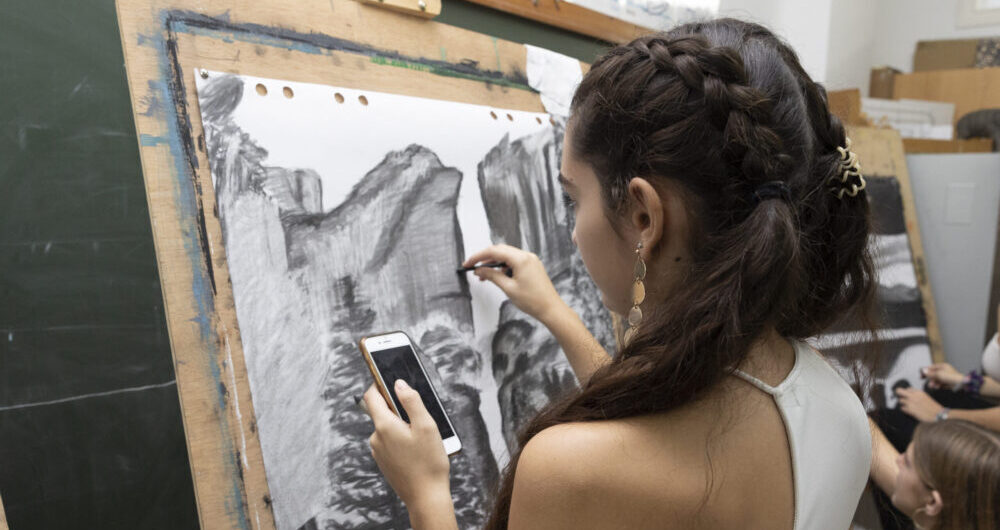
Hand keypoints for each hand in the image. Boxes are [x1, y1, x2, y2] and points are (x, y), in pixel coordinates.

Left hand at [362, 381, 450, 506]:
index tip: (389, 379)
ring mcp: (378, 452)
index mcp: (384, 425)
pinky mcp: (383, 462)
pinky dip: (401, 440)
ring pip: (387, 428)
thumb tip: (398, 384)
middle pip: (381, 412)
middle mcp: (376, 438)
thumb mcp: (426, 426)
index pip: (371, 396)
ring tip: (422, 438)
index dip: (379, 384)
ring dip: (401, 426)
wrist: (426, 497)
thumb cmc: (429, 462)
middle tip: (419, 416)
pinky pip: (389, 443)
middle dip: (398, 409)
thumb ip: (411, 401)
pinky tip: (417, 450)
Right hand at [463, 244, 565, 323]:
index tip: (468, 263)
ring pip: (507, 256)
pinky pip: (514, 261)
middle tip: (473, 268)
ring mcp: (530, 260)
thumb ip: (492, 276)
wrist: (551, 309)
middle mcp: (527, 256)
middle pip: (500, 250)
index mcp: (521, 259)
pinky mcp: (532, 266)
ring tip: (484, 276)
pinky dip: (504, 267)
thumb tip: (479, 270)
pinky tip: (498, 276)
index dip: (478, 256)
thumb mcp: (508, 288)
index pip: (494, 251)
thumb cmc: (533, 300)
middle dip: (485, 259)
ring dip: (494, 263)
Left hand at [895, 387, 944, 421]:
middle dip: (898, 393)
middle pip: (899, 391)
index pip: (907, 388)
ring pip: (900, 400)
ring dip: (903, 403)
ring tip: (908, 405)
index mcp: (918, 392)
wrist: (937, 414)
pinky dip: (904, 409)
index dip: (906, 392)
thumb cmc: (932, 406)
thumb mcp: (925, 396)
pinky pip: (902, 408)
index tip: (906, 394)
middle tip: (900, 396)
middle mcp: (913, 396)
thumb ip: (917, 394)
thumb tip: (909, 393)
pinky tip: (909, 410)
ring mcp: (911, 403)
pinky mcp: (910, 410)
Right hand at [922, 363, 962, 389]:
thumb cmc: (951, 377)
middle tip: (927, 382)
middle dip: (930, 379)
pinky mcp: (948, 382)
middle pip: (934, 374)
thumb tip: (923, 370)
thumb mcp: (938, 374)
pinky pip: (941, 383)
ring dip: (934, 383)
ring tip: (933, 386)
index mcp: (942, 366)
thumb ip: (930, 373)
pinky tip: (937, 387)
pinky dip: (938, 385)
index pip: (931, 367)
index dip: (926, 371)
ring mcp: (946, 376)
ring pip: (937, 379)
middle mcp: (944, 370)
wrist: (960, 384)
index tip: (921, 375)